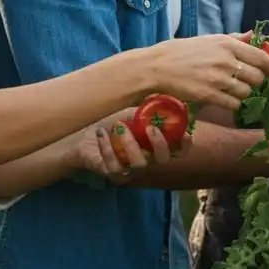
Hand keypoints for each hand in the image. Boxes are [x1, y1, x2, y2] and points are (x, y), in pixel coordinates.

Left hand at [66, 113, 193, 184]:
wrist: (83, 135)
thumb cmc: (112, 123)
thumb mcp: (131, 112)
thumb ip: (147, 108)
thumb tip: (161, 94)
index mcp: (155, 145)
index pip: (179, 150)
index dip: (184, 144)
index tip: (184, 132)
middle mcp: (147, 160)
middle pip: (163, 160)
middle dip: (160, 144)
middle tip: (150, 128)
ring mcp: (130, 170)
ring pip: (138, 164)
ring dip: (130, 143)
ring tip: (118, 127)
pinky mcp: (112, 174)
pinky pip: (114, 165)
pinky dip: (108, 147)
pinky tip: (101, 134)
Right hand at [142, 31, 268, 111]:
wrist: (157, 66)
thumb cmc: (182, 51)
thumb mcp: (208, 39)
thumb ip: (233, 39)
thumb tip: (252, 35)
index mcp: (227, 44)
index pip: (261, 57)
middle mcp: (226, 61)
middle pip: (257, 78)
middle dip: (255, 82)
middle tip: (246, 81)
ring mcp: (218, 79)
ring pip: (246, 92)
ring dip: (242, 93)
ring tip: (230, 89)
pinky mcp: (209, 95)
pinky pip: (233, 104)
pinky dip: (232, 103)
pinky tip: (223, 98)